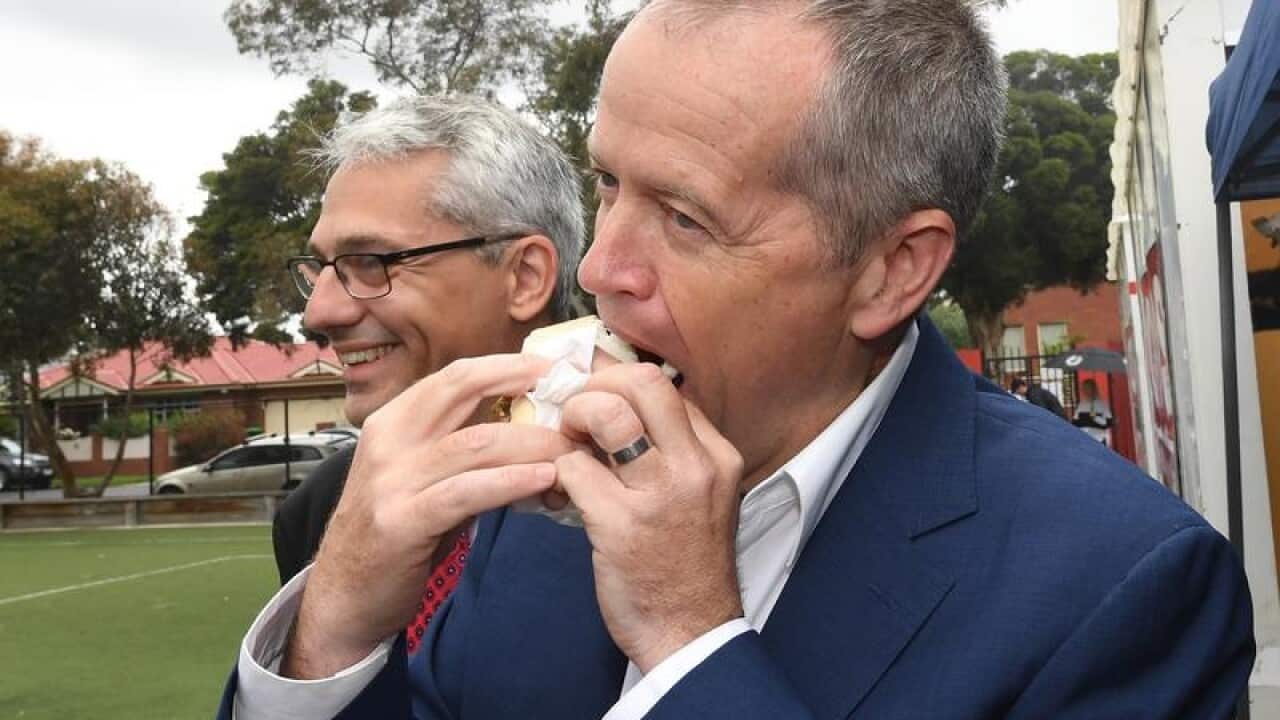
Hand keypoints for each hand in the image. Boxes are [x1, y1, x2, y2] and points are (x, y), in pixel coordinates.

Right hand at [282, 355, 577, 677]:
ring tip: (571, 449)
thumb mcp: (423, 476)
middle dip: (522, 385)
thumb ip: (461, 447)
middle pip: (461, 390)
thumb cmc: (397, 532)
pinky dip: (511, 482)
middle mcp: (388, 440)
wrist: (344, 595)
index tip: (550, 366)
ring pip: (475, 443)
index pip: (453, 376)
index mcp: (393, 421)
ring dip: (532, 443)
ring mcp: (392, 480)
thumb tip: (528, 425)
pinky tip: (544, 480)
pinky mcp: (403, 521)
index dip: (505, 365)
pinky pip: (467, 492)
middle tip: (571, 395)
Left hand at [555, 363, 745, 671]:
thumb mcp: (699, 497)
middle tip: (573, 411)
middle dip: (595, 386)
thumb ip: (668, 452)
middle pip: (641, 383)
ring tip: (565, 444)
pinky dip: (557, 471)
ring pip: (606, 413)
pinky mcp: (622, 525)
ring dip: (572, 419)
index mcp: (716, 456)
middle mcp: (696, 466)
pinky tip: (558, 489)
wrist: (691, 634)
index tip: (593, 392)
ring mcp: (661, 494)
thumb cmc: (685, 566)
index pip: (664, 386)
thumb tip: (614, 407)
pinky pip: (574, 468)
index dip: (617, 381)